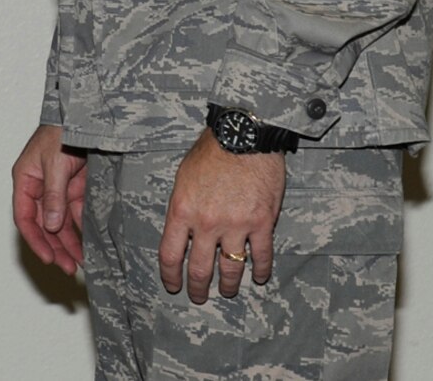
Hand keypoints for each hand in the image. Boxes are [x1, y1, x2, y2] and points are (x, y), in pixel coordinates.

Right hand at [12, 124, 87, 273]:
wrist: (85, 115)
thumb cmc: (61, 131)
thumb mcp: (54, 164)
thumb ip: (52, 195)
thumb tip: (49, 225)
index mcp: (25, 180)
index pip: (24, 217)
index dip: (34, 239)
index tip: (48, 258)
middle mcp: (39, 188)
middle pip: (43, 225)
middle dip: (54, 247)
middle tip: (67, 267)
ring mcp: (58, 189)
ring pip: (59, 223)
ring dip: (68, 243)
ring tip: (79, 263)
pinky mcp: (75, 188)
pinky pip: (76, 215)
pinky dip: (81, 230)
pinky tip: (88, 245)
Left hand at [159, 128, 284, 302]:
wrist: (243, 136)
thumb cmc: (211, 152)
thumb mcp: (183, 178)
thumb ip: (183, 208)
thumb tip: (184, 232)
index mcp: (182, 210)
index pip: (171, 254)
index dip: (170, 275)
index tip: (173, 285)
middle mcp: (207, 223)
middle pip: (199, 268)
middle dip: (197, 287)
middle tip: (198, 297)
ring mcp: (236, 225)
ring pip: (230, 268)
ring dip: (228, 285)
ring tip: (227, 292)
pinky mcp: (261, 223)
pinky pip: (261, 256)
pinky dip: (260, 270)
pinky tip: (258, 277)